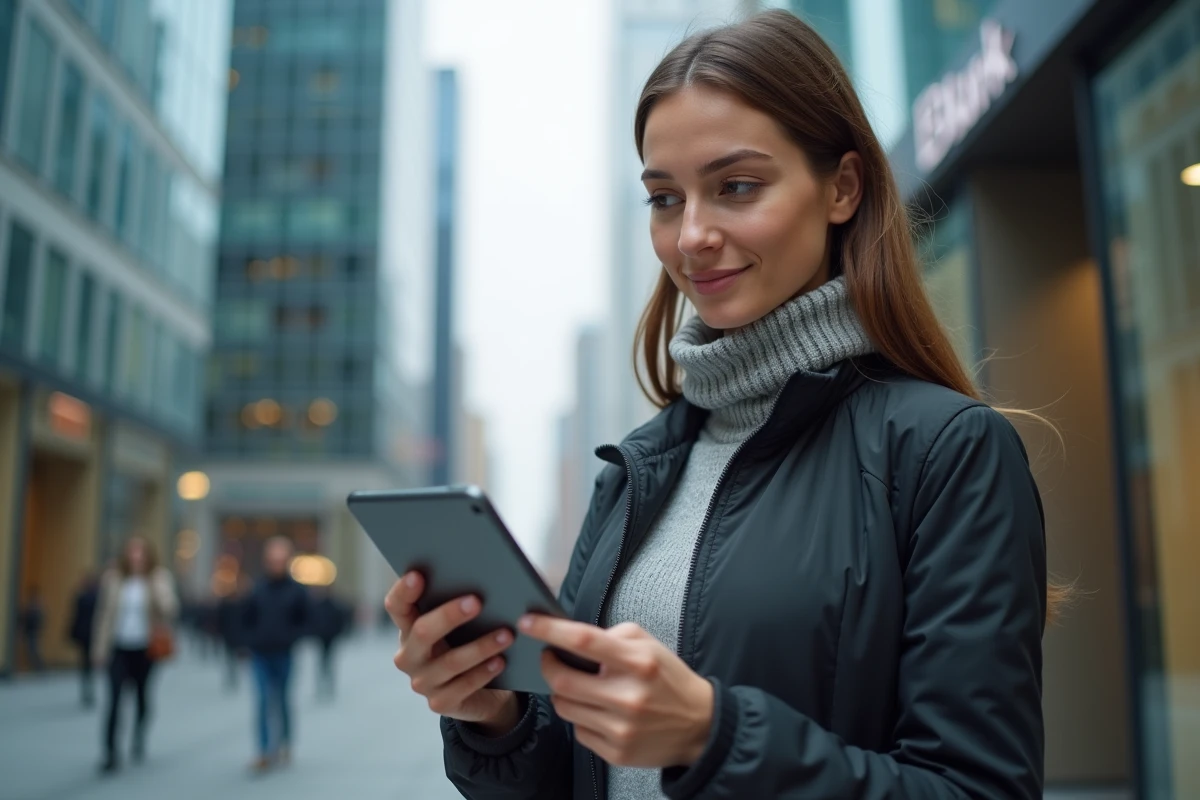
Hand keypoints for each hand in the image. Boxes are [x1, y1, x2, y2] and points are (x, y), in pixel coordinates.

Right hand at [385, 572, 518, 732]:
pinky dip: (483, 673)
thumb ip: (463, 602)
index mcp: (409, 628)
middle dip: (449, 615)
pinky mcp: (439, 703)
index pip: (396, 606)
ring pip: (449, 662)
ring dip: (480, 646)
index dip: (403, 591)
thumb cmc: (471, 643)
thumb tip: (486, 576)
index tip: (418, 575)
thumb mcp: (463, 623)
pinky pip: (462, 687)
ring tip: (506, 634)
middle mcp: (409, 655)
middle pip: (422, 631)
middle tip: (477, 601)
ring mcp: (422, 681)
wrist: (484, 692)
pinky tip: (500, 661)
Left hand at [519, 615, 712, 768]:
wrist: (699, 726)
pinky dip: (581, 718)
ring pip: (565, 707)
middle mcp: (628, 697)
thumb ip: (612, 636)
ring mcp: (621, 728)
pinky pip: (578, 731)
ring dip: (564, 693)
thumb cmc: (669, 679)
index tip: (528, 622)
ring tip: (582, 687)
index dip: (550, 631)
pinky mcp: (616, 753)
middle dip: (549, 666)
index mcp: (638, 662)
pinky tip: (599, 712)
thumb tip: (572, 639)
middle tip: (551, 658)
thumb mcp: (649, 645)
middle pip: (563, 680)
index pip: (584, 641)